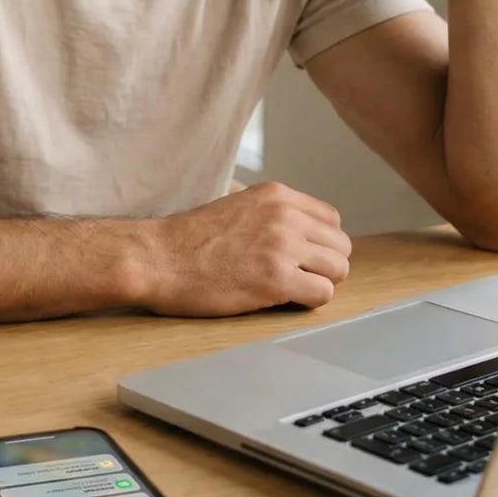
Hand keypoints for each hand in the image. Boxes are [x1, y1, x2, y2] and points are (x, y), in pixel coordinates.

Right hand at [138, 182, 351, 315]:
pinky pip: (322, 293)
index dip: (321, 244)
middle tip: (299, 278)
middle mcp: (285, 216)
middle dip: (325, 266)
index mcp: (276, 195)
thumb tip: (302, 236)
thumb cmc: (188, 240)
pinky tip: (284, 300)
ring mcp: (282, 247)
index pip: (331, 219)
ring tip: (291, 289)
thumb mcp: (238, 207)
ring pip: (338, 269)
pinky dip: (309, 301)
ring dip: (320, 283)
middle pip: (340, 245)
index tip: (304, 258)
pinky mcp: (275, 279)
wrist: (156, 258)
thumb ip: (272, 216)